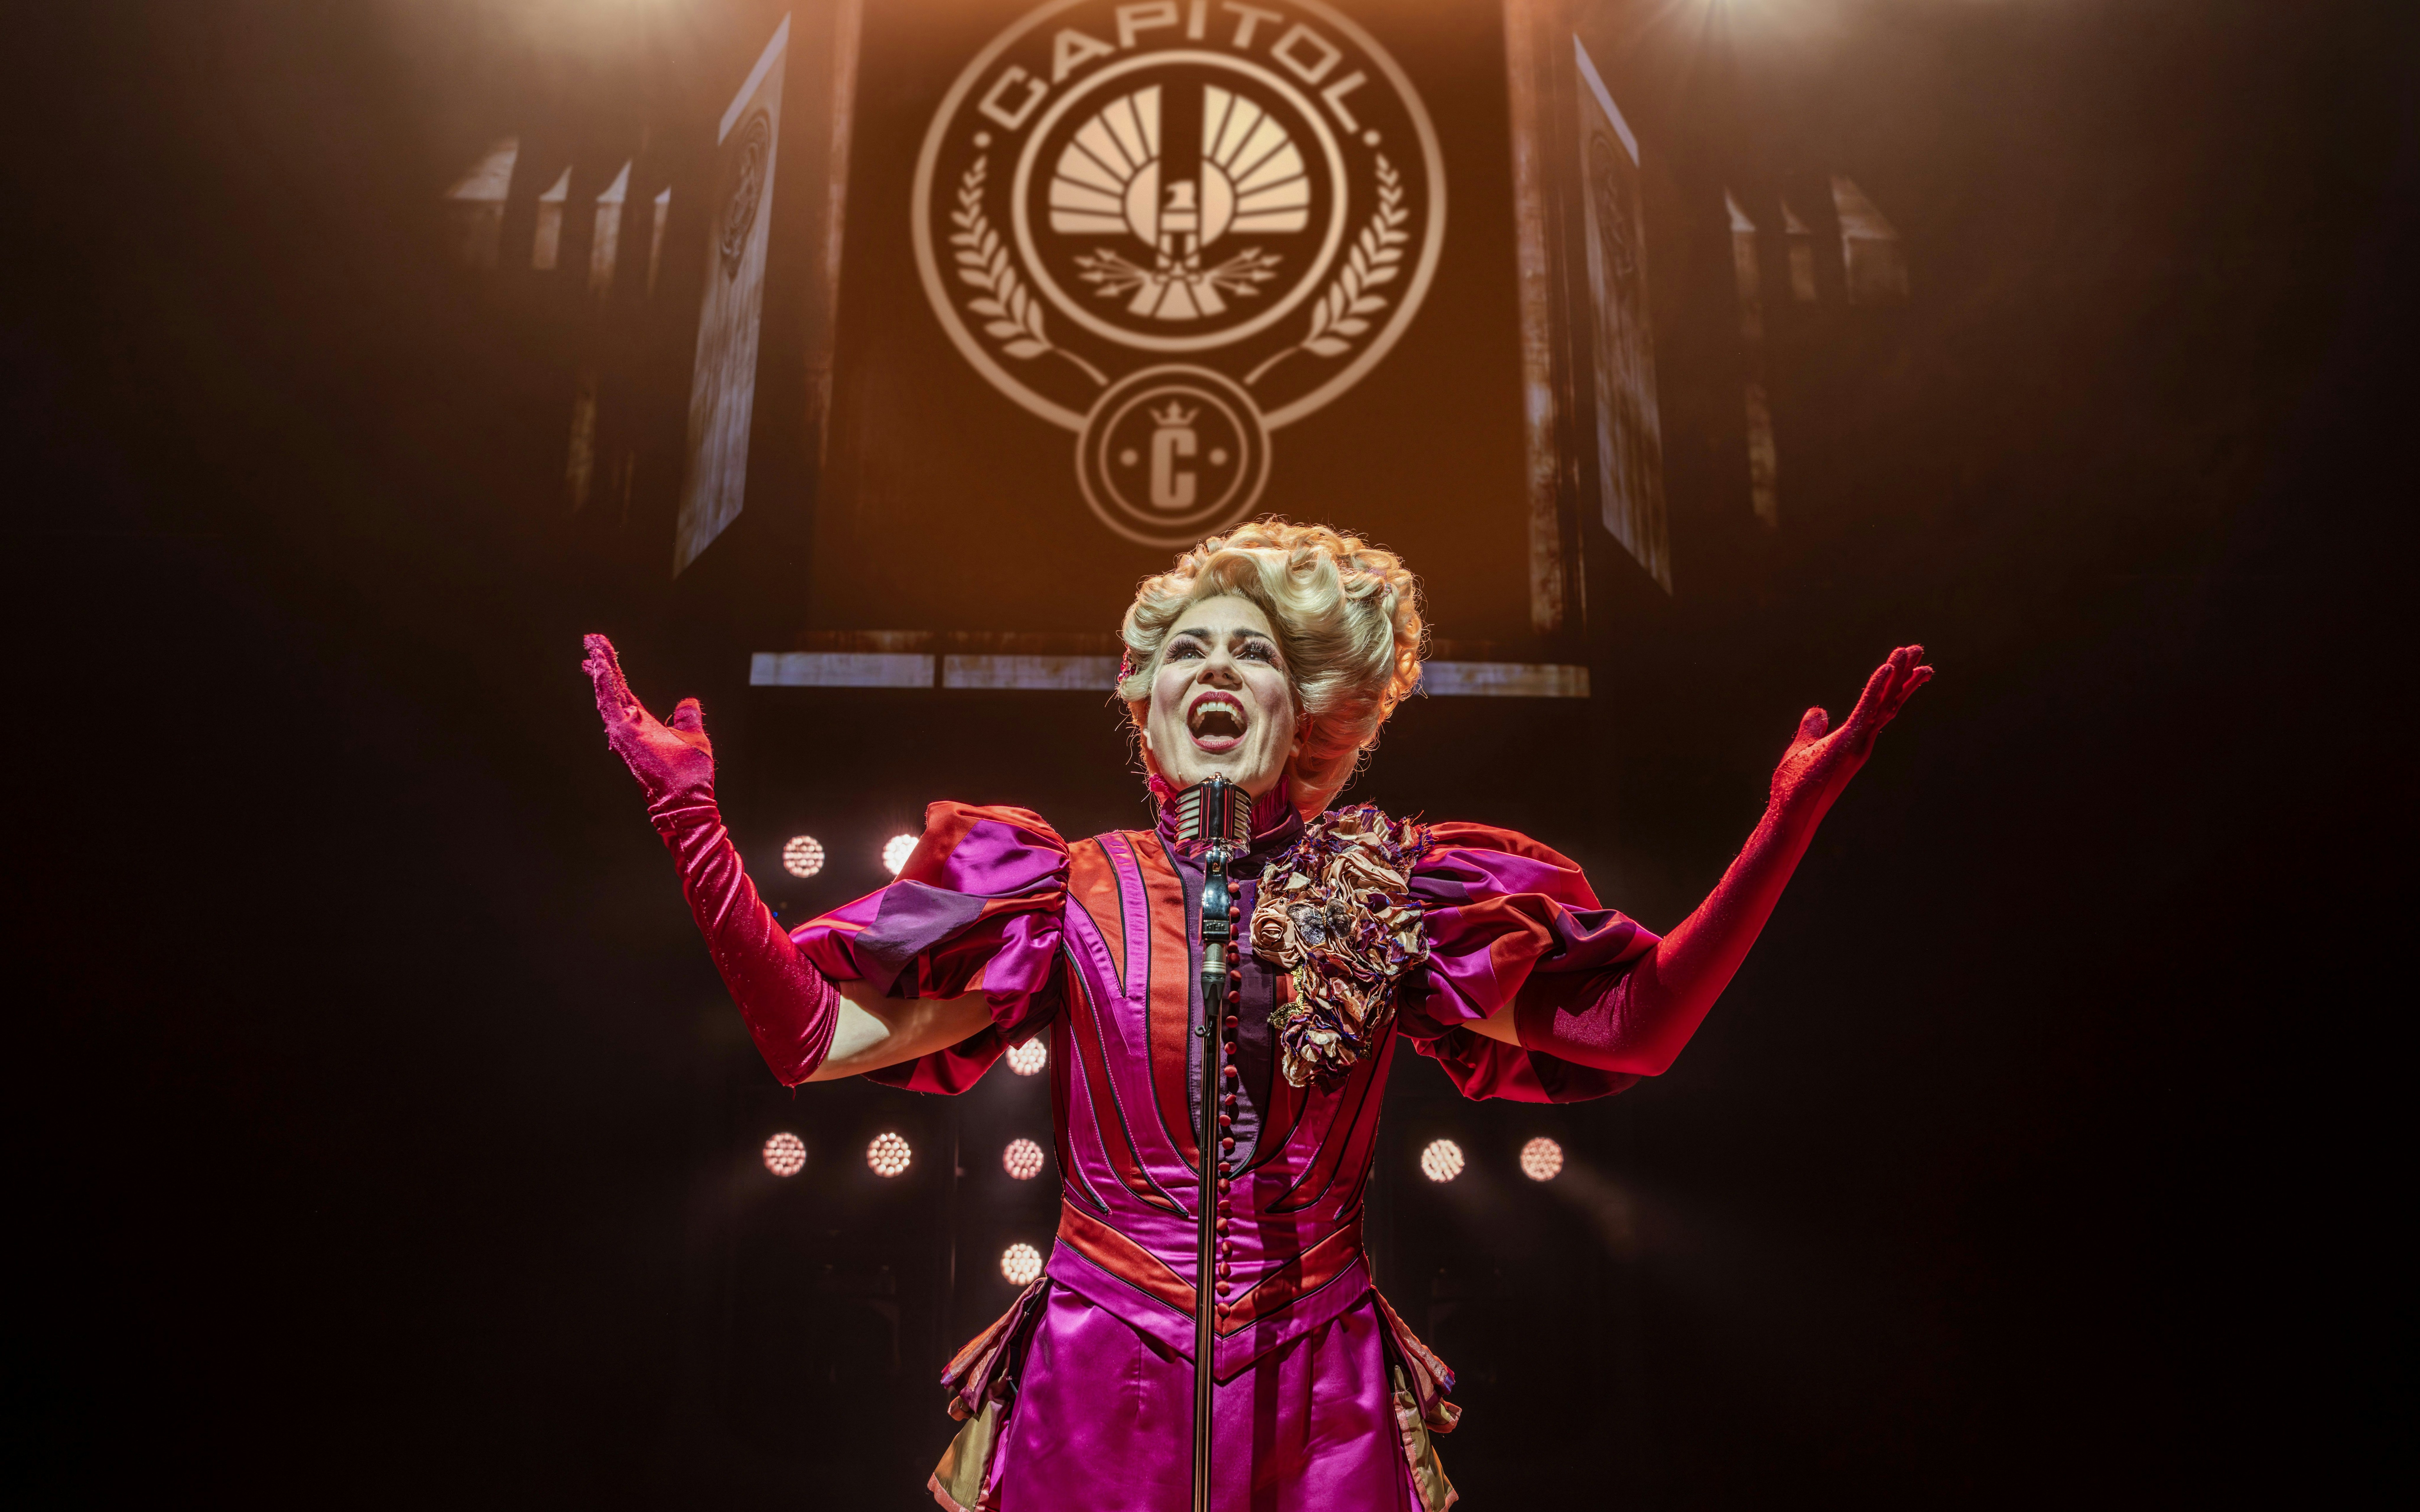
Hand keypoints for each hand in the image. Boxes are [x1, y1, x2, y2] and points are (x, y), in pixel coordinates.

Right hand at [584, 633, 713, 810]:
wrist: (688, 798)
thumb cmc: (689, 775)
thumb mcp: (692, 736)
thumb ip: (687, 718)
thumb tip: (688, 702)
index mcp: (642, 724)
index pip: (623, 693)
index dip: (613, 674)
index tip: (601, 655)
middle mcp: (629, 726)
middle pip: (612, 688)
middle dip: (601, 663)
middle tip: (590, 640)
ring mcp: (624, 730)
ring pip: (608, 691)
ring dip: (601, 667)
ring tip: (592, 645)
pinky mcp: (623, 734)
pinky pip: (610, 703)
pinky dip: (605, 683)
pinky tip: (600, 665)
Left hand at [1769, 645, 1931, 819]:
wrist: (1791, 812)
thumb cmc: (1796, 786)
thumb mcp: (1803, 748)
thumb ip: (1812, 729)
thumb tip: (1818, 712)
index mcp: (1854, 740)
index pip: (1879, 707)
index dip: (1893, 685)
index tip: (1906, 666)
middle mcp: (1863, 740)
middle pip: (1889, 701)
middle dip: (1904, 675)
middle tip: (1919, 650)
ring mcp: (1858, 742)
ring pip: (1883, 702)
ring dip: (1897, 675)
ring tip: (1910, 650)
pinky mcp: (1848, 742)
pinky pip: (1866, 709)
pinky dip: (1877, 688)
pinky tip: (1888, 668)